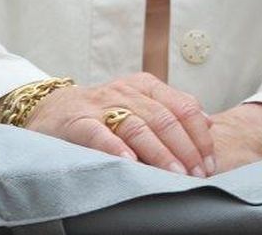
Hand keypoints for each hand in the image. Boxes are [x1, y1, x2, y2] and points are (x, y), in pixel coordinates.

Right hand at [24, 73, 216, 176]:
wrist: (51, 108)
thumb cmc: (103, 111)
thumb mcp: (139, 104)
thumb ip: (172, 110)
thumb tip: (210, 123)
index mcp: (147, 86)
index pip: (183, 107)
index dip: (199, 136)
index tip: (210, 162)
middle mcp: (127, 92)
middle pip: (164, 119)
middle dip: (185, 149)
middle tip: (197, 174)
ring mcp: (102, 105)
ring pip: (137, 127)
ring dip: (159, 153)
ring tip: (174, 174)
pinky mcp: (78, 121)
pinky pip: (99, 133)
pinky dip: (115, 148)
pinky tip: (129, 162)